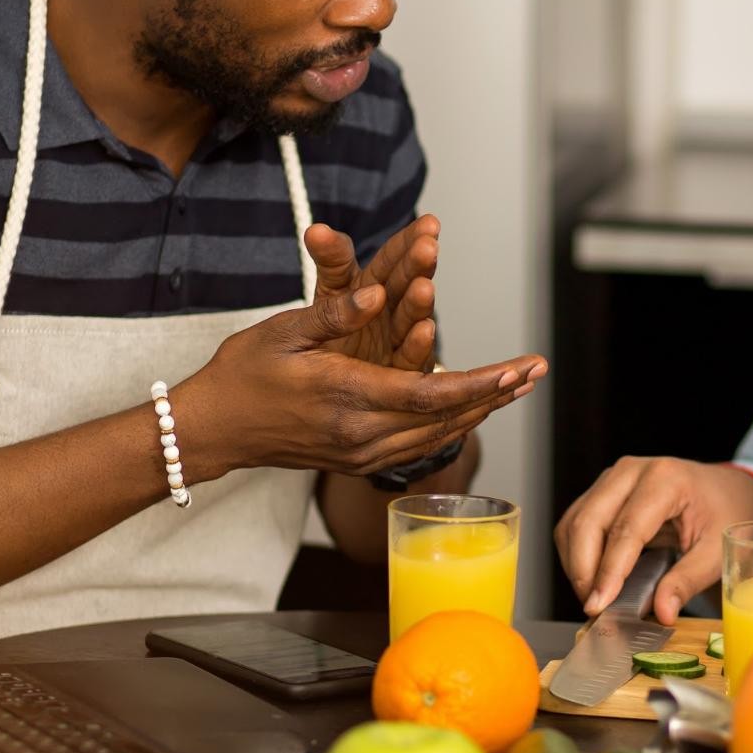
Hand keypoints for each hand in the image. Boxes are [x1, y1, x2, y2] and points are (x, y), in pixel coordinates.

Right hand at [178, 284, 545, 478]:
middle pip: (446, 417)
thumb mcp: (283, 332)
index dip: (481, 382)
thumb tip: (375, 293)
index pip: (430, 394)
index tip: (518, 368)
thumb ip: (334, 313)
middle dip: (497, 393)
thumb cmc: (243, 374)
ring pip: (438, 435)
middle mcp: (360, 434)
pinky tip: (476, 407)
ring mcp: (361, 453)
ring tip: (521, 386)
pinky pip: (420, 444)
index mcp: (346, 397)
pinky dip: (453, 423)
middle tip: (538, 370)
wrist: (214, 430)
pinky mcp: (359, 459)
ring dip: (483, 409)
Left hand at [303, 216, 438, 370]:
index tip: (429, 223)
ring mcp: (397, 341)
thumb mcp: (330, 290)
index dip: (409, 240)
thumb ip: (330, 261)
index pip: (393, 257)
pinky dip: (417, 345)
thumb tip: (317, 229)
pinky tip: (423, 330)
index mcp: (372, 285)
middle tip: (427, 248)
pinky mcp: (399, 373)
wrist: (327, 385)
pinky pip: (408, 358)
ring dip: (418, 303)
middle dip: (417, 266)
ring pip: (409, 318)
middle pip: (404, 284)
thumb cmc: (332, 332)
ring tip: (423, 288)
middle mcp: (390, 310)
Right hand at [555, 458, 752, 621]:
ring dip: (576, 565)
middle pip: (588, 522)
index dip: (609, 570)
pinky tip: (593, 578)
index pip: (626, 529)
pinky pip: (575, 522)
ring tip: (595, 597)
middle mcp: (632, 471)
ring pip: (574, 523)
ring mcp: (613, 478)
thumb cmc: (725, 513)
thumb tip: (662, 613)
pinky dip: (576, 554)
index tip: (600, 604)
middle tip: (594, 608)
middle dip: (584, 571)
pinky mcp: (603, 490)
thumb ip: (688, 581)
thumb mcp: (717, 550)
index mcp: (665, 480)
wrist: (725, 488)